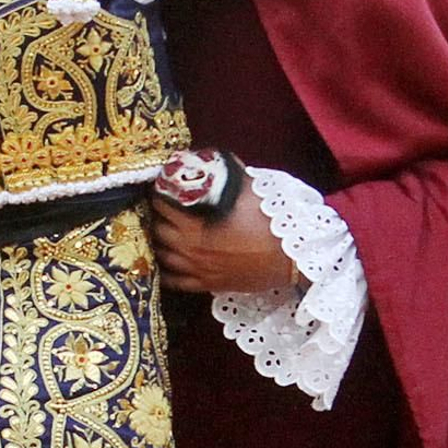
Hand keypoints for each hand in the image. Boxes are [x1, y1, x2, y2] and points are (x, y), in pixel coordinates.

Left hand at [151, 181, 299, 296]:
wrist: (289, 257)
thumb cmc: (271, 221)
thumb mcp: (247, 189)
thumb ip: (226, 176)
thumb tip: (213, 162)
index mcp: (195, 224)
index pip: (163, 205)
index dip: (160, 194)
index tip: (162, 188)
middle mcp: (189, 248)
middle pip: (158, 231)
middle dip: (158, 218)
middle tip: (164, 209)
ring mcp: (197, 269)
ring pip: (163, 256)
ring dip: (160, 243)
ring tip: (164, 233)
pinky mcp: (207, 285)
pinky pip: (175, 282)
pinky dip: (166, 272)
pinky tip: (167, 264)